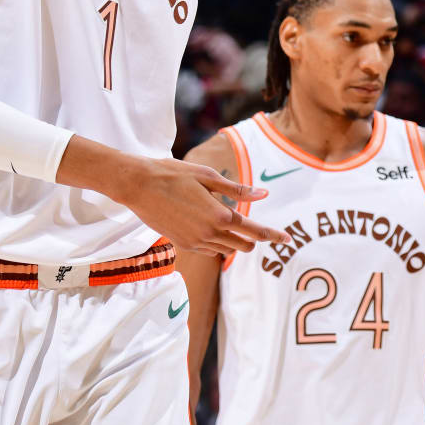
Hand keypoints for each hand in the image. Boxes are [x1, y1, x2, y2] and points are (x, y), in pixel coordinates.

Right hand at [96, 152, 287, 256]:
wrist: (138, 186)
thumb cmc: (173, 174)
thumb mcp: (208, 176)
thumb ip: (237, 189)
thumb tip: (264, 194)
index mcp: (219, 215)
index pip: (254, 231)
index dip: (273, 235)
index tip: (287, 239)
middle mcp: (209, 233)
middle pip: (243, 246)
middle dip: (253, 239)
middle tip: (258, 229)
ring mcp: (194, 242)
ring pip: (226, 250)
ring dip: (234, 241)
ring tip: (232, 224)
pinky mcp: (183, 244)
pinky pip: (209, 249)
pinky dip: (216, 241)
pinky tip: (211, 227)